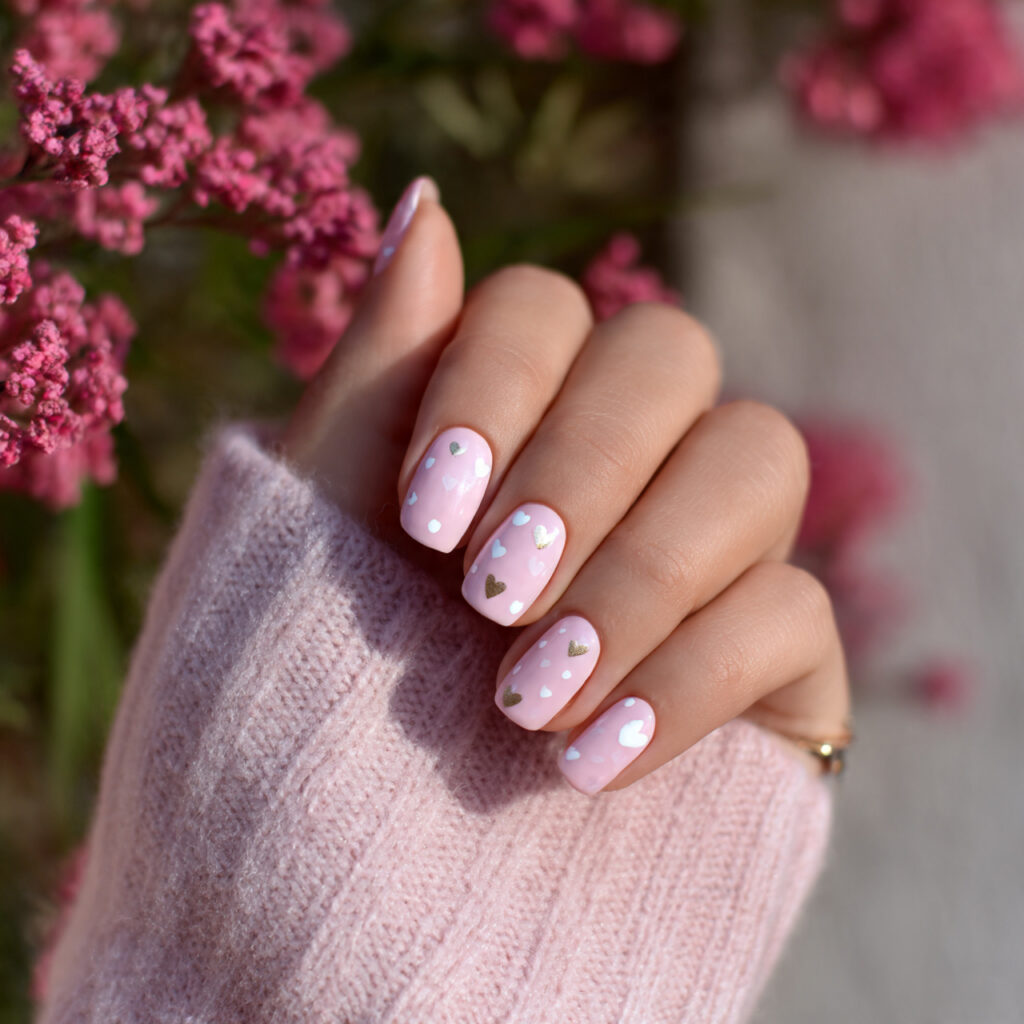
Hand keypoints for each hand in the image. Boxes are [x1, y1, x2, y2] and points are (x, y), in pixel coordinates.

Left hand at [282, 177, 850, 793]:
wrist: (371, 876)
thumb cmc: (329, 686)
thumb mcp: (320, 529)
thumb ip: (376, 371)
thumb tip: (425, 199)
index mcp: (514, 409)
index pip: (546, 307)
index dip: (497, 385)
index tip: (423, 514)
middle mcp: (628, 452)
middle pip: (669, 358)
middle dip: (581, 471)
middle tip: (491, 597)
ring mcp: (715, 543)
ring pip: (757, 460)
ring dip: (640, 574)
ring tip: (529, 694)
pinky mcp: (778, 652)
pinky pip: (793, 613)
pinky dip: (687, 679)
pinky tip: (588, 764)